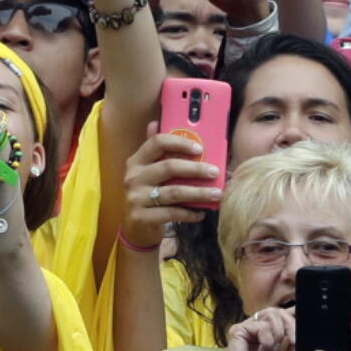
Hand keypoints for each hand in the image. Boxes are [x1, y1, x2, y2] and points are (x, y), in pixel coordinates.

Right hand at [120, 122, 218, 247]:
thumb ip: (156, 151)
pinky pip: (172, 213)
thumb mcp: (148, 172)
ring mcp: (136, 198)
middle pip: (168, 167)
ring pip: (174, 192)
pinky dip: (190, 213)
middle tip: (215, 172)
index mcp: (136, 161)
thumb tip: (156, 122)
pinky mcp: (141, 217)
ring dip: (198, 193)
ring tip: (217, 194)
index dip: (180, 143)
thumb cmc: (147, 195)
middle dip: (196, 169)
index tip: (200, 148)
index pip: (157, 143)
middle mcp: (133, 177)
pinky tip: (201, 213)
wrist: (135, 228)